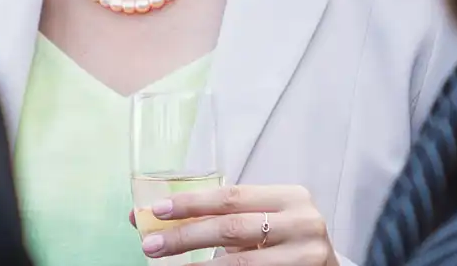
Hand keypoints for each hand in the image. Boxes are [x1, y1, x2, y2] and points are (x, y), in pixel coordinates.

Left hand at [139, 183, 337, 262]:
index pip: (232, 197)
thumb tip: (149, 216)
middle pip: (232, 229)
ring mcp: (306, 257)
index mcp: (289, 197)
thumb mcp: (261, 218)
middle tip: (151, 244)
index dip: (192, 203)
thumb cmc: (284, 238)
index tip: (157, 211)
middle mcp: (302, 224)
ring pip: (241, 264)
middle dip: (186, 237)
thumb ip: (219, 214)